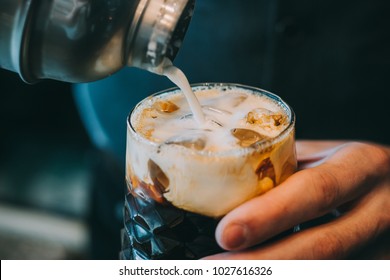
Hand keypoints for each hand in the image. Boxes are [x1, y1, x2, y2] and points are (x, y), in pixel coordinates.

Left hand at [204, 140, 389, 258]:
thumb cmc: (348, 167)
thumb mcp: (324, 156)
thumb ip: (285, 169)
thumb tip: (221, 184)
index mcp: (360, 165)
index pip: (315, 191)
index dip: (269, 215)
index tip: (226, 233)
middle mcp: (378, 207)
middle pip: (322, 245)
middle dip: (264, 261)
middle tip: (213, 266)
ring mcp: (383, 242)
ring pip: (328, 267)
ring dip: (273, 272)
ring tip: (227, 270)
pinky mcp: (379, 261)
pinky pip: (334, 270)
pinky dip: (292, 271)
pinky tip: (263, 269)